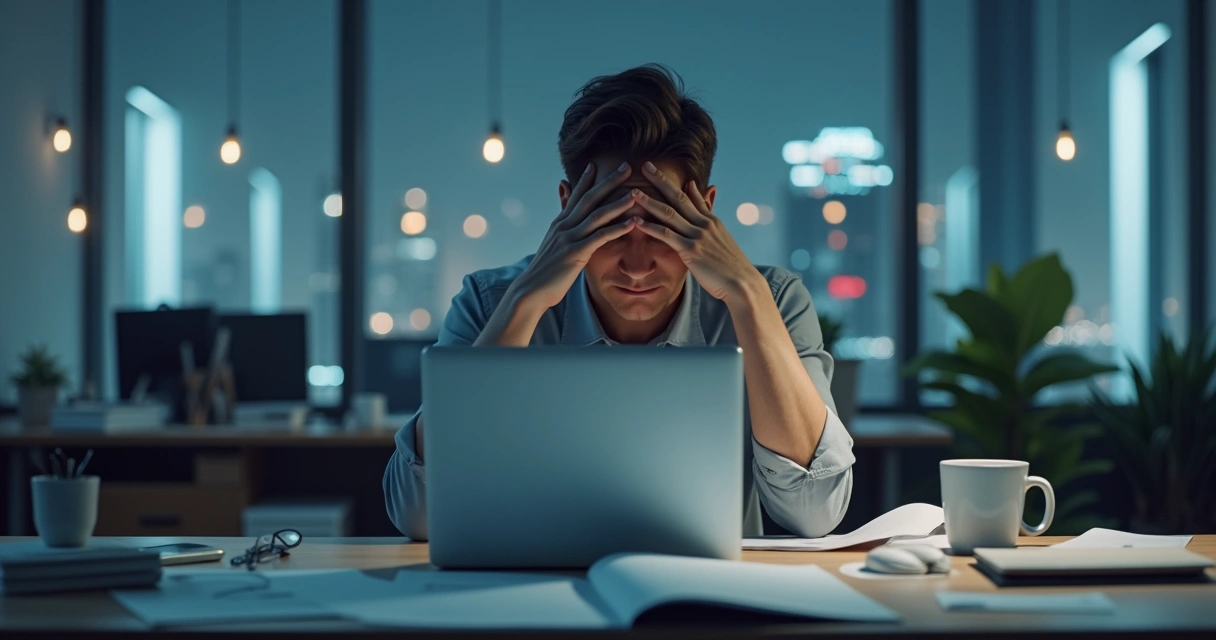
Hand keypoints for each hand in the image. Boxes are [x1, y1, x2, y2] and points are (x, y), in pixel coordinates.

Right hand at [509, 162, 638, 309]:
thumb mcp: (552, 245)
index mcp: (560, 223)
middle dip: (608, 181)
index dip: (586, 179)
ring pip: (597, 215)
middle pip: (589, 198)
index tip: (597, 163)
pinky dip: (617, 228)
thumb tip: (562, 222)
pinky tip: (632, 223)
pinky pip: (600, 237)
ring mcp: (569, 238)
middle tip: (626, 166)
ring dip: (618, 203)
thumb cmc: (545, 271)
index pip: (575, 195)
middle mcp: (564, 226)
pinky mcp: (575, 253)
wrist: (531, 290)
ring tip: (636, 192)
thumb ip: (560, 229)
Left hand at [631, 161, 762, 303]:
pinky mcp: (691, 250)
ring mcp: (697, 236)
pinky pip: (667, 235)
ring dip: (649, 201)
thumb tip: (706, 209)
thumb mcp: (721, 240)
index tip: (657, 170)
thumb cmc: (730, 266)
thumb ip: (710, 224)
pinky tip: (636, 220)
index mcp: (711, 220)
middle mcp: (704, 224)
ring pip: (669, 213)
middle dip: (661, 180)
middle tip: (645, 165)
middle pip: (679, 197)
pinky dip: (650, 226)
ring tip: (632, 192)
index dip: (673, 183)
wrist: (742, 283)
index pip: (691, 196)